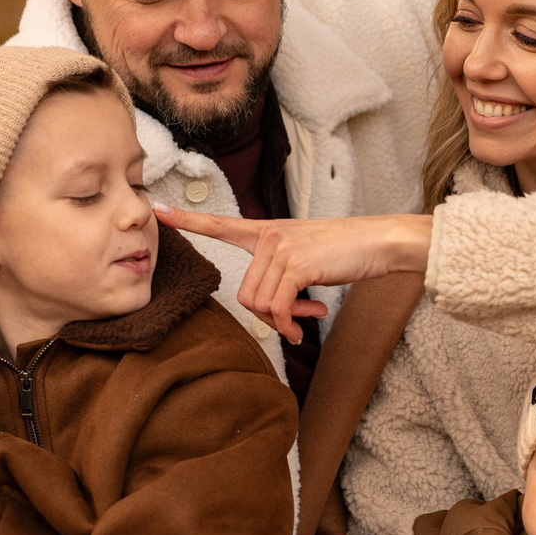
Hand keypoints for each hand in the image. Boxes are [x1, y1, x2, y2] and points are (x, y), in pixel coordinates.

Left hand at [157, 208, 432, 342]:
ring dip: (283, 321)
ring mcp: (282, 248)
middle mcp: (269, 236)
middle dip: (269, 316)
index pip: (220, 224)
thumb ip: (282, 276)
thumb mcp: (306, 258)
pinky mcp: (297, 264)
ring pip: (259, 303)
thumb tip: (273, 312)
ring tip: (307, 318)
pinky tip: (309, 321)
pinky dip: (291, 323)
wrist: (378, 242)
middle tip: (296, 320)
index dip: (187, 221)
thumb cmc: (347, 251)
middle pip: (245, 293)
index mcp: (268, 231)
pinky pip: (278, 307)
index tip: (157, 212)